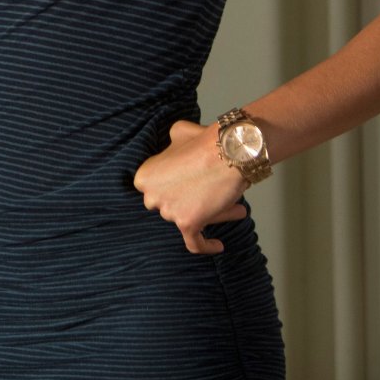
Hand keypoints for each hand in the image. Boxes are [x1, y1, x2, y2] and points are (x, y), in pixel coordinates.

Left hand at [131, 119, 250, 254]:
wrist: (228, 151)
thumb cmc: (206, 142)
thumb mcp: (178, 133)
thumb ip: (171, 145)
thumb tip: (174, 147)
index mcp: (144, 176)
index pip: (156, 190)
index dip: (175, 188)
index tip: (190, 186)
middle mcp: (151, 195)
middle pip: (169, 206)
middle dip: (187, 202)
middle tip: (210, 195)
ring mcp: (168, 211)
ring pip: (188, 220)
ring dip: (211, 214)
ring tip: (234, 207)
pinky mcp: (187, 224)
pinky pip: (194, 243)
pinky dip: (206, 246)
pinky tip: (217, 245)